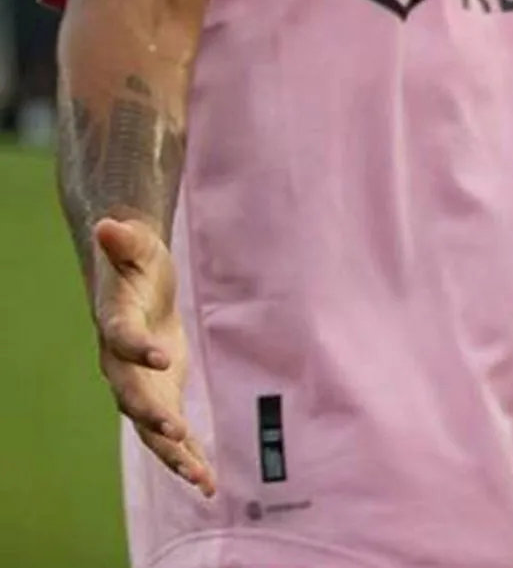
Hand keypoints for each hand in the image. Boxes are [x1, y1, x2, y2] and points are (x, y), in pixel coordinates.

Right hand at [90, 217, 212, 496]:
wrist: (131, 287)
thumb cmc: (135, 263)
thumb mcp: (135, 247)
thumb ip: (123, 241)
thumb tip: (108, 224)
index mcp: (115, 328)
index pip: (122, 340)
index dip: (138, 348)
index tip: (162, 355)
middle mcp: (120, 367)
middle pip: (132, 395)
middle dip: (152, 415)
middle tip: (174, 430)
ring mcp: (138, 387)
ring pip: (150, 429)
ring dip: (173, 453)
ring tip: (198, 478)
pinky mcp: (158, 399)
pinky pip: (170, 436)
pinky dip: (187, 458)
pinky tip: (208, 485)